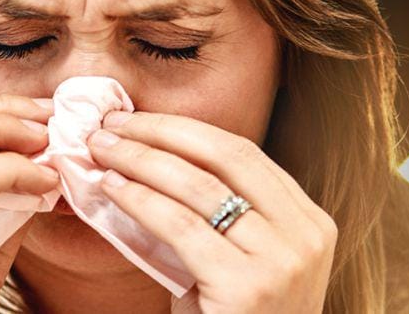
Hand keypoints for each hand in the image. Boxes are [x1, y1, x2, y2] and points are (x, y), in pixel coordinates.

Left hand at [88, 111, 336, 313]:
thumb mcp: (236, 262)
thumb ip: (214, 216)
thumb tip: (145, 161)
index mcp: (309, 221)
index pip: (242, 154)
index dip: (184, 130)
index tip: (138, 120)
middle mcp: (306, 234)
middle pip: (225, 156)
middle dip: (161, 133)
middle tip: (111, 123)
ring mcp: (284, 260)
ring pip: (199, 187)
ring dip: (140, 160)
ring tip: (99, 148)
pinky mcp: (249, 287)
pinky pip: (181, 226)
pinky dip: (139, 200)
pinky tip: (109, 188)